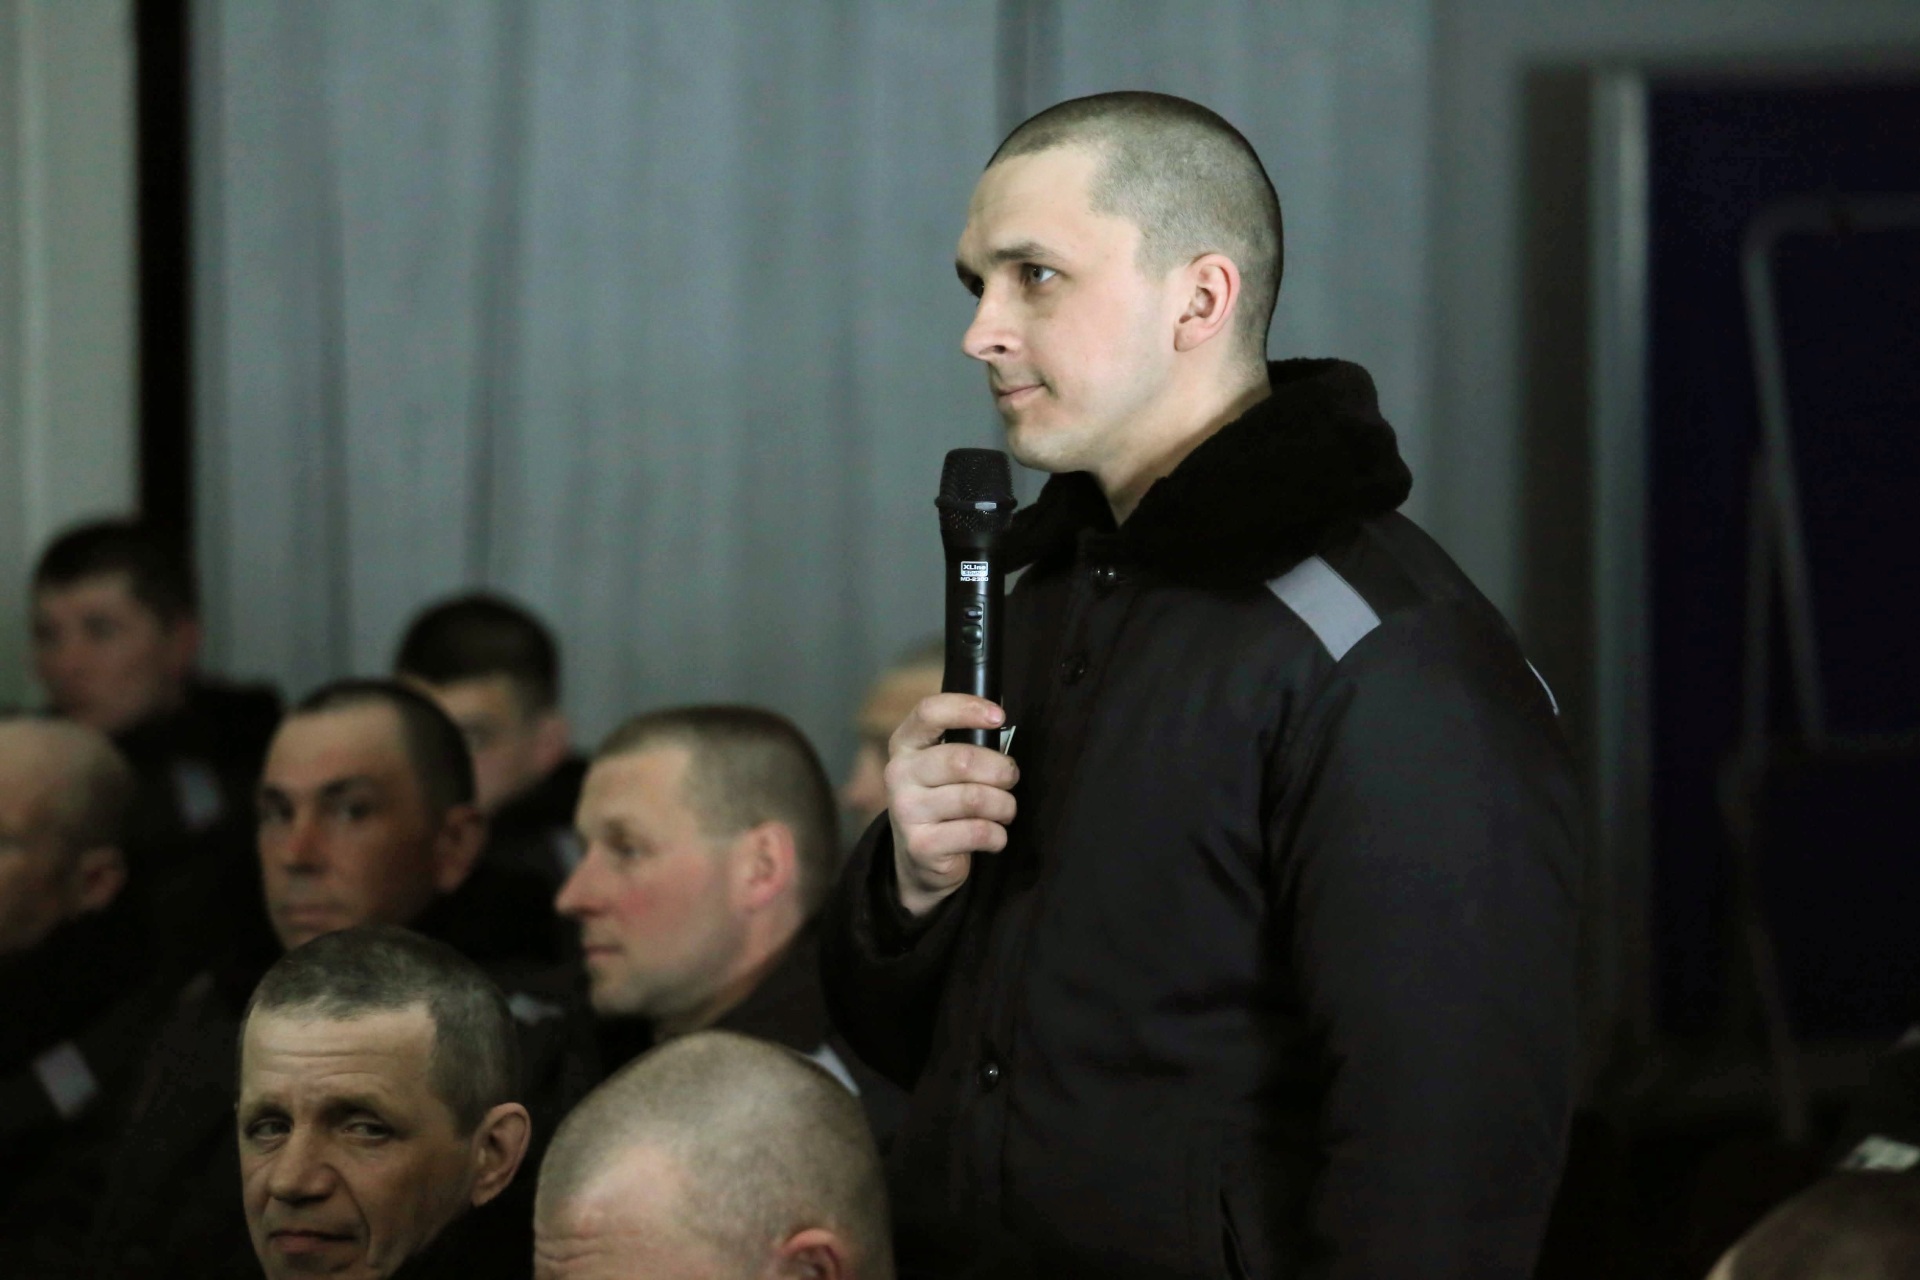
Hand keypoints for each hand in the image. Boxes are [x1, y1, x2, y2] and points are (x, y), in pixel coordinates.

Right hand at [885, 694, 1018, 915]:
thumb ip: (966, 742)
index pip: (930, 712)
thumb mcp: (943, 764)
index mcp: (905, 744)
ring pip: (974, 798)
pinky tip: (994, 835)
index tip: (998, 716)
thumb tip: (999, 720)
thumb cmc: (943, 798)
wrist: (920, 856)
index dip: (967, 708)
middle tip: (1011, 778)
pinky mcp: (921, 845)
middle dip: (1001, 770)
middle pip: (961, 760)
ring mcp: (906, 811)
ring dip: (1004, 805)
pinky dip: (998, 835)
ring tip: (1005, 810)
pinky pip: (977, 832)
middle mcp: (898, 773)